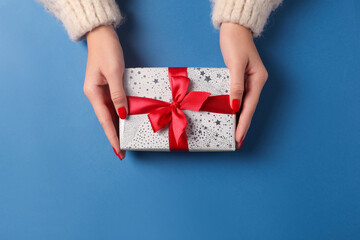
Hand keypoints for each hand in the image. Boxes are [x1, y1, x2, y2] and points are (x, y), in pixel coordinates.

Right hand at [84, 25, 126, 159]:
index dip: (112, 136)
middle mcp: (95, 95)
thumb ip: (118, 95)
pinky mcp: (107, 86)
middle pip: (106, 119)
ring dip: (117, 126)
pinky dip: (120, 114)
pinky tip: (125, 121)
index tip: (118, 150)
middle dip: (114, 135)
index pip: (105, 120)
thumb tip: (122, 114)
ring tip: (125, 140)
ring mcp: (101, 91)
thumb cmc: (107, 51)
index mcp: (93, 93)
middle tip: (122, 151)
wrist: (102, 34)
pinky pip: (114, 104)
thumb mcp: (114, 73)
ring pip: (110, 113)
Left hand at [220, 23, 267, 149]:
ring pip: (243, 104)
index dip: (244, 124)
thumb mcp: (236, 64)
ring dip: (238, 119)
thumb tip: (235, 106)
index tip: (238, 138)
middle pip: (248, 108)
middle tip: (236, 142)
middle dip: (242, 125)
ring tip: (233, 134)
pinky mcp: (241, 78)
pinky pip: (238, 97)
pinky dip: (234, 108)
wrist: (234, 28)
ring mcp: (248, 81)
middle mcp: (255, 82)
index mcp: (258, 80)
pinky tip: (230, 116)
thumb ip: (236, 85)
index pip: (249, 107)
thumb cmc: (235, 42)